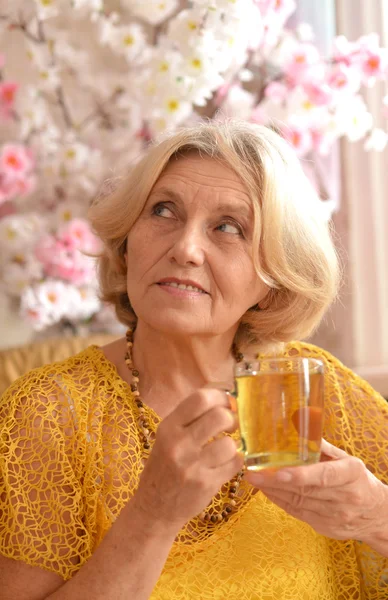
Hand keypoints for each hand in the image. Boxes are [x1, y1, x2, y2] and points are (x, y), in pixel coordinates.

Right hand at [133, 388, 242, 531]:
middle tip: (231, 425)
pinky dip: (235, 461)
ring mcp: (192, 466)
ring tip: (225, 449)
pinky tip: (225, 464)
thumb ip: (190, 418)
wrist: (154, 508)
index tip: (226, 402)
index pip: (200, 399)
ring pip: (229, 444)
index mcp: (168, 427)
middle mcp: (179, 444)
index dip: (220, 397)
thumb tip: (223, 396)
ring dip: (232, 445)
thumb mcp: (167, 436)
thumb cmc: (165, 466)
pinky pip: (234, 464)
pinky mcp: (206, 485)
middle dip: (231, 418)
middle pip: (219, 417)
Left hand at [244, 439, 386, 541]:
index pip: (325, 475)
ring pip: (298, 503)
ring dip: (273, 491)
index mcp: (351, 474)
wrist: (377, 515)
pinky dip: (280, 501)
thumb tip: (299, 424)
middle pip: (306, 490)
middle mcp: (345, 497)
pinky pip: (298, 513)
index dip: (301, 475)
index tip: (280, 472)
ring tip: (255, 479)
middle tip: (253, 472)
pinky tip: (267, 491)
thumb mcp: (347, 459)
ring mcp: (336, 515)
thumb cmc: (358, 480)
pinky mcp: (325, 527)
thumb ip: (322, 446)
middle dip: (276, 482)